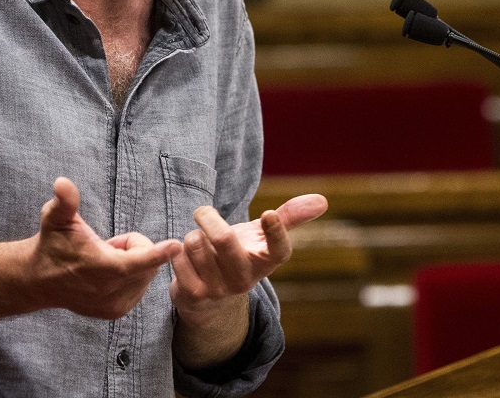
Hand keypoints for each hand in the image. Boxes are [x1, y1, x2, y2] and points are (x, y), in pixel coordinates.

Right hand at [32, 177, 182, 319]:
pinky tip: (107, 274)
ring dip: (133, 263)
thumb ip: (64, 201)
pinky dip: (131, 277)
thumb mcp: (55, 217)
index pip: (136, 260)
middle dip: (135, 248)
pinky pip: (140, 286)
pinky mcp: (115, 312)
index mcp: (101, 268)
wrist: (39, 280)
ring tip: (104, 260)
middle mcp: (109, 292)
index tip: (177, 245)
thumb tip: (62, 182)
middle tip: (108, 245)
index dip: (158, 252)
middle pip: (147, 262)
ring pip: (146, 275)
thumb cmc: (52, 243)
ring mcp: (114, 306)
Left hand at [169, 193, 327, 315]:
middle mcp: (245, 280)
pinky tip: (184, 257)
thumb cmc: (240, 256)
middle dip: (209, 217)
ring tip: (197, 242)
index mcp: (265, 263)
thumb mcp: (261, 238)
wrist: (210, 299)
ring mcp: (219, 290)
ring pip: (195, 243)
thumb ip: (289, 217)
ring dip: (192, 234)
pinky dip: (177, 250)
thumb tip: (323, 200)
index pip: (279, 252)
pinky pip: (178, 258)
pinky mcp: (193, 296)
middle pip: (225, 240)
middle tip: (203, 211)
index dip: (276, 233)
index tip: (269, 213)